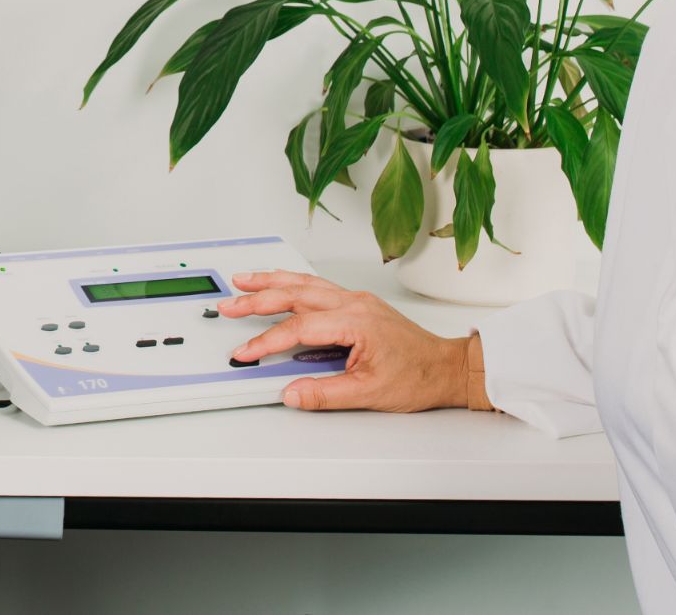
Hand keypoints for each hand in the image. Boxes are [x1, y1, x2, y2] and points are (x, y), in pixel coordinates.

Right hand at [217, 268, 470, 412]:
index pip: (299, 328)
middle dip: (257, 298)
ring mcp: (356, 300)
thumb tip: (292, 394)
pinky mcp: (358, 303)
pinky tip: (280, 283)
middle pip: (295, 295)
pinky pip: (317, 285)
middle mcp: (354, 304)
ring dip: (271, 281)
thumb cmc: (418, 377)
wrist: (446, 367)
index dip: (267, 340)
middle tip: (229, 304)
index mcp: (355, 322)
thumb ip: (326, 394)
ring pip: (305, 283)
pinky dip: (292, 282)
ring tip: (243, 280)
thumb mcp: (369, 394)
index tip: (246, 352)